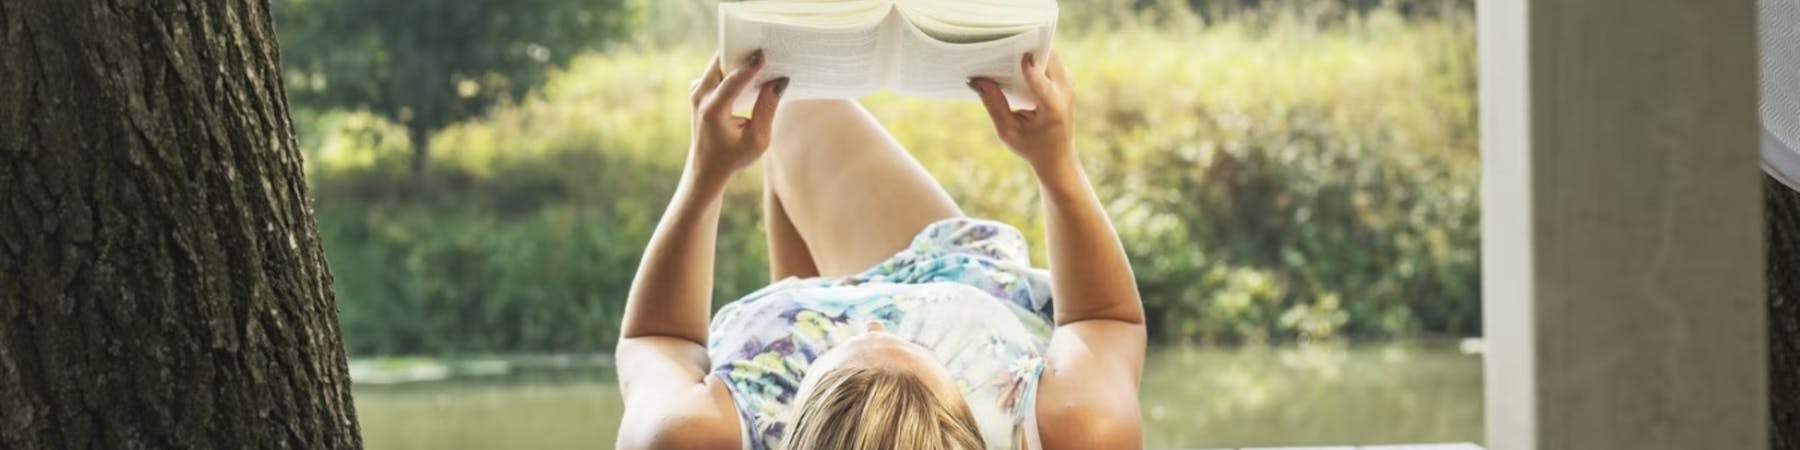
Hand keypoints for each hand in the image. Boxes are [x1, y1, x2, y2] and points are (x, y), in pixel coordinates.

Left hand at [687, 51, 788, 183]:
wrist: (706, 167)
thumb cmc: (733, 156)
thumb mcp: (758, 140)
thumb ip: (767, 109)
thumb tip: (779, 81)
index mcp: (712, 111)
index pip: (733, 81)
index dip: (750, 66)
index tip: (764, 53)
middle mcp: (700, 97)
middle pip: (721, 63)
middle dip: (742, 52)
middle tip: (764, 46)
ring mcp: (697, 91)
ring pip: (719, 63)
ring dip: (738, 57)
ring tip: (762, 54)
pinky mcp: (700, 89)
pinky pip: (717, 70)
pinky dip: (734, 66)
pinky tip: (752, 66)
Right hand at [969, 51, 1075, 169]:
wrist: (1058, 156)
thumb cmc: (1031, 146)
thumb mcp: (1008, 131)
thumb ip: (994, 104)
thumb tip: (976, 80)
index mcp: (1053, 108)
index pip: (1040, 81)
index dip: (1027, 66)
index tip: (1011, 55)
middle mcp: (1065, 92)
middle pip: (1048, 58)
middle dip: (1026, 50)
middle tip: (1002, 47)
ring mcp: (1068, 84)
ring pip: (1050, 54)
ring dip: (1031, 51)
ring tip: (1007, 52)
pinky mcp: (1066, 80)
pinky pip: (1051, 59)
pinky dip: (1035, 57)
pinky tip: (1016, 61)